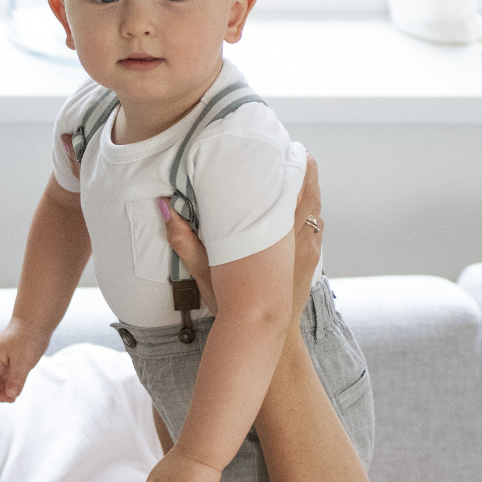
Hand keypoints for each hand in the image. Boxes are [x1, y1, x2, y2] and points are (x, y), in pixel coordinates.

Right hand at [0, 320, 48, 402]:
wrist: (35, 322)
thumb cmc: (27, 337)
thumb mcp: (24, 360)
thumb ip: (16, 378)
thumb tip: (11, 395)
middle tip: (10, 398)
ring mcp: (0, 363)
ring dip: (0, 391)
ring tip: (13, 396)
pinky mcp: (8, 364)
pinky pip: (2, 378)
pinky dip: (6, 386)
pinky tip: (15, 390)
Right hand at [162, 155, 323, 321]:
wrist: (263, 334)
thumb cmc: (233, 306)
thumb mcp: (205, 273)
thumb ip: (185, 241)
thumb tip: (165, 208)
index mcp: (274, 236)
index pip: (290, 189)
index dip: (289, 164)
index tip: (280, 146)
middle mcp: (298, 239)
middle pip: (310, 192)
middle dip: (303, 168)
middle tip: (292, 148)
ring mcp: (309, 249)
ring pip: (316, 207)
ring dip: (308, 186)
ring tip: (296, 166)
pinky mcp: (313, 259)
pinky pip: (316, 225)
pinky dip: (310, 208)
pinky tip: (299, 202)